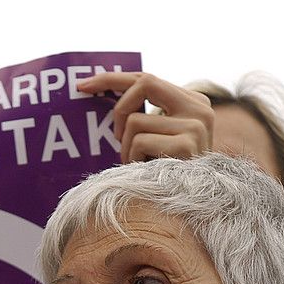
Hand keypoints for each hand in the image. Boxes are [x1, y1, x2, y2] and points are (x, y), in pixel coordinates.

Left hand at [77, 71, 213, 162]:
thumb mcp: (159, 136)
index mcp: (194, 102)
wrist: (191, 205)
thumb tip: (100, 90)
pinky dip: (134, 159)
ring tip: (140, 164)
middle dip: (120, 109)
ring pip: (136, 120)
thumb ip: (146, 113)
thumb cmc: (166, 172)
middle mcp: (200, 109)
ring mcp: (196, 127)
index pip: (147, 79)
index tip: (83, 85)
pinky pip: (140, 141)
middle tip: (116, 137)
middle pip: (143, 84)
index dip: (112, 79)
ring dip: (127, 147)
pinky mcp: (186, 146)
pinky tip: (146, 172)